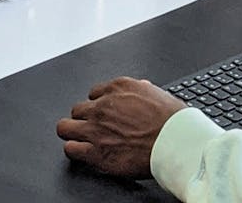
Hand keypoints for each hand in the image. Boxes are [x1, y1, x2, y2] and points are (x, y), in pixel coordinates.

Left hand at [57, 77, 186, 178]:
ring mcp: (96, 129)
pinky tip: (83, 152)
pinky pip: (71, 149)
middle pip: (78, 109)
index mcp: (119, 88)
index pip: (94, 93)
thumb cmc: (172, 121)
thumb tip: (138, 89)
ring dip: (73, 132)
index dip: (99, 104)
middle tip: (93, 126)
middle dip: (85, 118)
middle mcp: (103, 106)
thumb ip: (141, 90)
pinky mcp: (96, 152)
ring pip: (65, 127)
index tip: (103, 112)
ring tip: (81, 138)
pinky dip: (75, 150)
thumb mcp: (157, 93)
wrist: (175, 142)